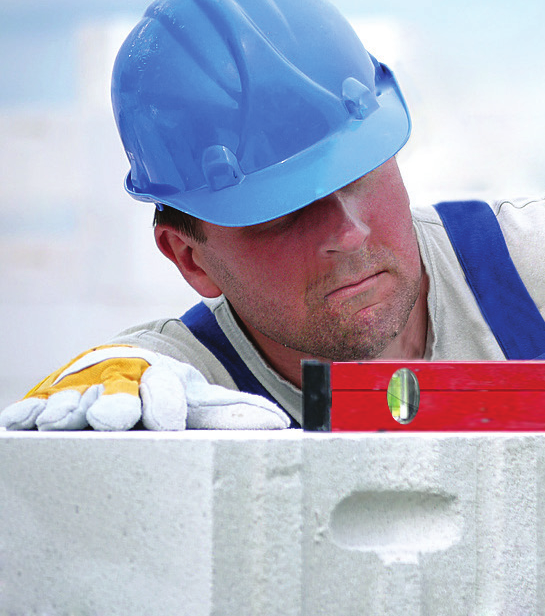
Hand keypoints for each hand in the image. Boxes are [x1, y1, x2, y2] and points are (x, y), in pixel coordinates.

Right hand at [0, 345, 290, 430]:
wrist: (134, 358)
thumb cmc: (169, 389)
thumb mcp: (201, 396)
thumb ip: (233, 413)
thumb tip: (280, 424)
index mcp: (161, 378)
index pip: (162, 389)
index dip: (163, 403)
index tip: (165, 418)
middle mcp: (120, 380)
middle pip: (115, 393)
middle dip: (114, 404)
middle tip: (113, 417)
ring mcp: (84, 388)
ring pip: (74, 399)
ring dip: (69, 409)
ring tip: (61, 419)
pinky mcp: (52, 396)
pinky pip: (37, 404)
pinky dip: (30, 411)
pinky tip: (24, 421)